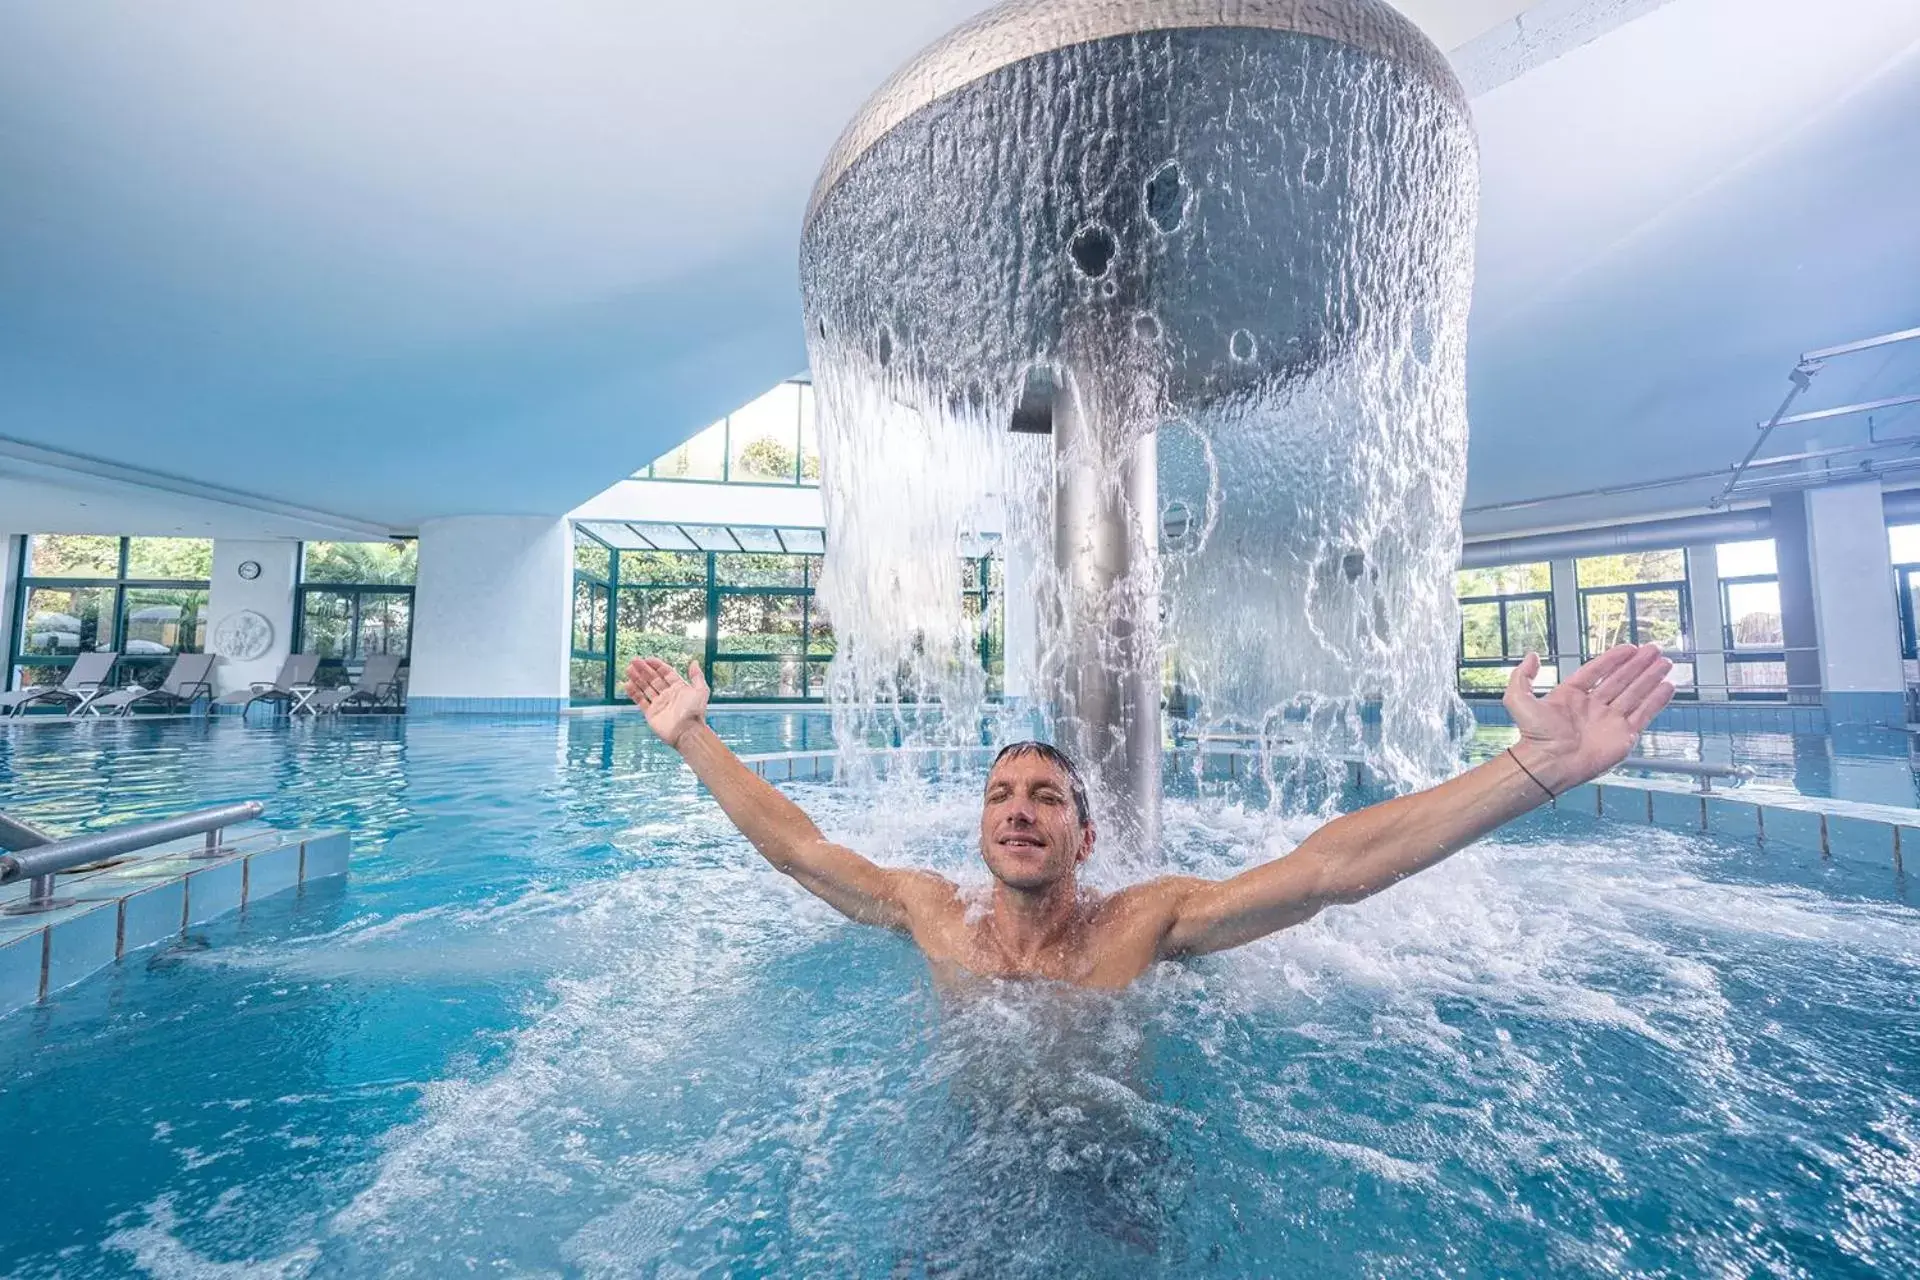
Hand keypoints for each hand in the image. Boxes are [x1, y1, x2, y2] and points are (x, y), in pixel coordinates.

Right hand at [626, 657, 709, 749]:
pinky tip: (627, 684)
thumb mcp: (701, 690)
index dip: (657, 665)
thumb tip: (694, 662)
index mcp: (679, 688)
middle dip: (644, 670)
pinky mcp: (651, 713)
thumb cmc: (695, 711)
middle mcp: (668, 695)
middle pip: (653, 679)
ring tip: (628, 669)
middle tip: (634, 661)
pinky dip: (634, 693)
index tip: (647, 659)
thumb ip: (697, 676)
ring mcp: (659, 704)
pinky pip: (640, 701)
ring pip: (645, 688)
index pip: (666, 673)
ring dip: (637, 679)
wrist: (687, 732)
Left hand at [1503, 644, 1674, 793]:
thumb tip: (1531, 656)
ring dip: (1651, 678)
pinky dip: (1657, 700)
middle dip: (1639, 665)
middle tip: (1655, 650)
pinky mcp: (1623, 736)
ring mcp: (1610, 721)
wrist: (1548, 763)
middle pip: (1621, 680)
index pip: (1598, 672)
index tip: (1629, 647)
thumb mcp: (1518, 699)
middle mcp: (1593, 707)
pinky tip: (1668, 686)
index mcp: (1572, 696)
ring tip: (1665, 663)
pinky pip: (1644, 714)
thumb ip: (1523, 676)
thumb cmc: (1533, 735)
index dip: (1613, 659)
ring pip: (1635, 694)